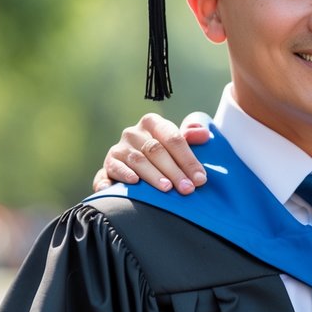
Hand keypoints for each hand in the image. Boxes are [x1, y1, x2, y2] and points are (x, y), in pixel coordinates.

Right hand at [91, 112, 211, 193]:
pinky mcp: (109, 164)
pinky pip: (113, 170)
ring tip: (167, 188)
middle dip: (174, 171)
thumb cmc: (166, 154)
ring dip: (153, 175)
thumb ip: (192, 137)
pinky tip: (133, 184)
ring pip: (138, 161)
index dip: (188, 159)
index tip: (200, 179)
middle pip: (156, 150)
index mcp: (153, 123)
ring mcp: (119, 148)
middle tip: (187, 189)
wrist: (139, 164)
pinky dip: (122, 176)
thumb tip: (203, 134)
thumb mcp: (179, 143)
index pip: (173, 138)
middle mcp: (133, 133)